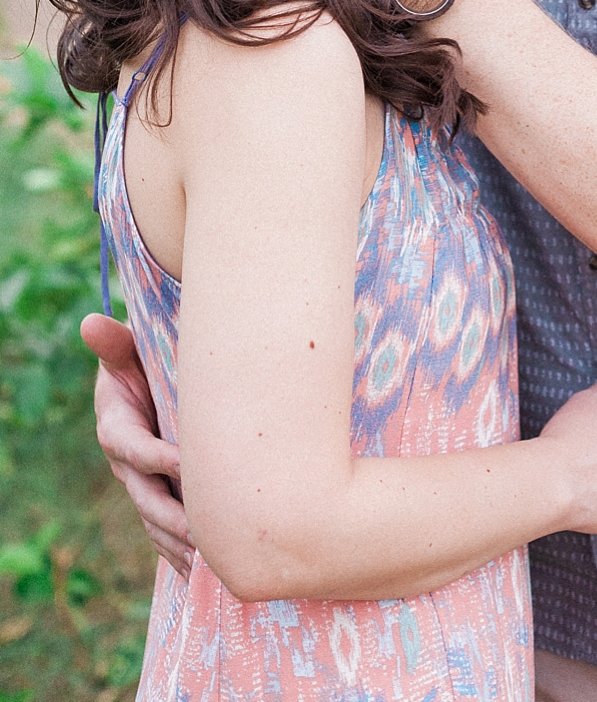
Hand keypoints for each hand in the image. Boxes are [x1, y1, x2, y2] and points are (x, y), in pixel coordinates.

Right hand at [81, 314, 192, 576]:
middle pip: (146, 495)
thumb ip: (114, 343)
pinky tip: (201, 572)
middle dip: (172, 516)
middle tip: (200, 533)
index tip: (181, 462)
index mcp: (116, 427)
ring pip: (156, 519)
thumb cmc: (139, 362)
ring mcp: (141, 483)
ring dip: (178, 541)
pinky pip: (164, 530)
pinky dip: (180, 552)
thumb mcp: (126, 351)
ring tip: (206, 561)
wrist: (142, 382)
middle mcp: (126, 463)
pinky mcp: (157, 495)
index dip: (155, 456)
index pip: (133, 446)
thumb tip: (91, 322)